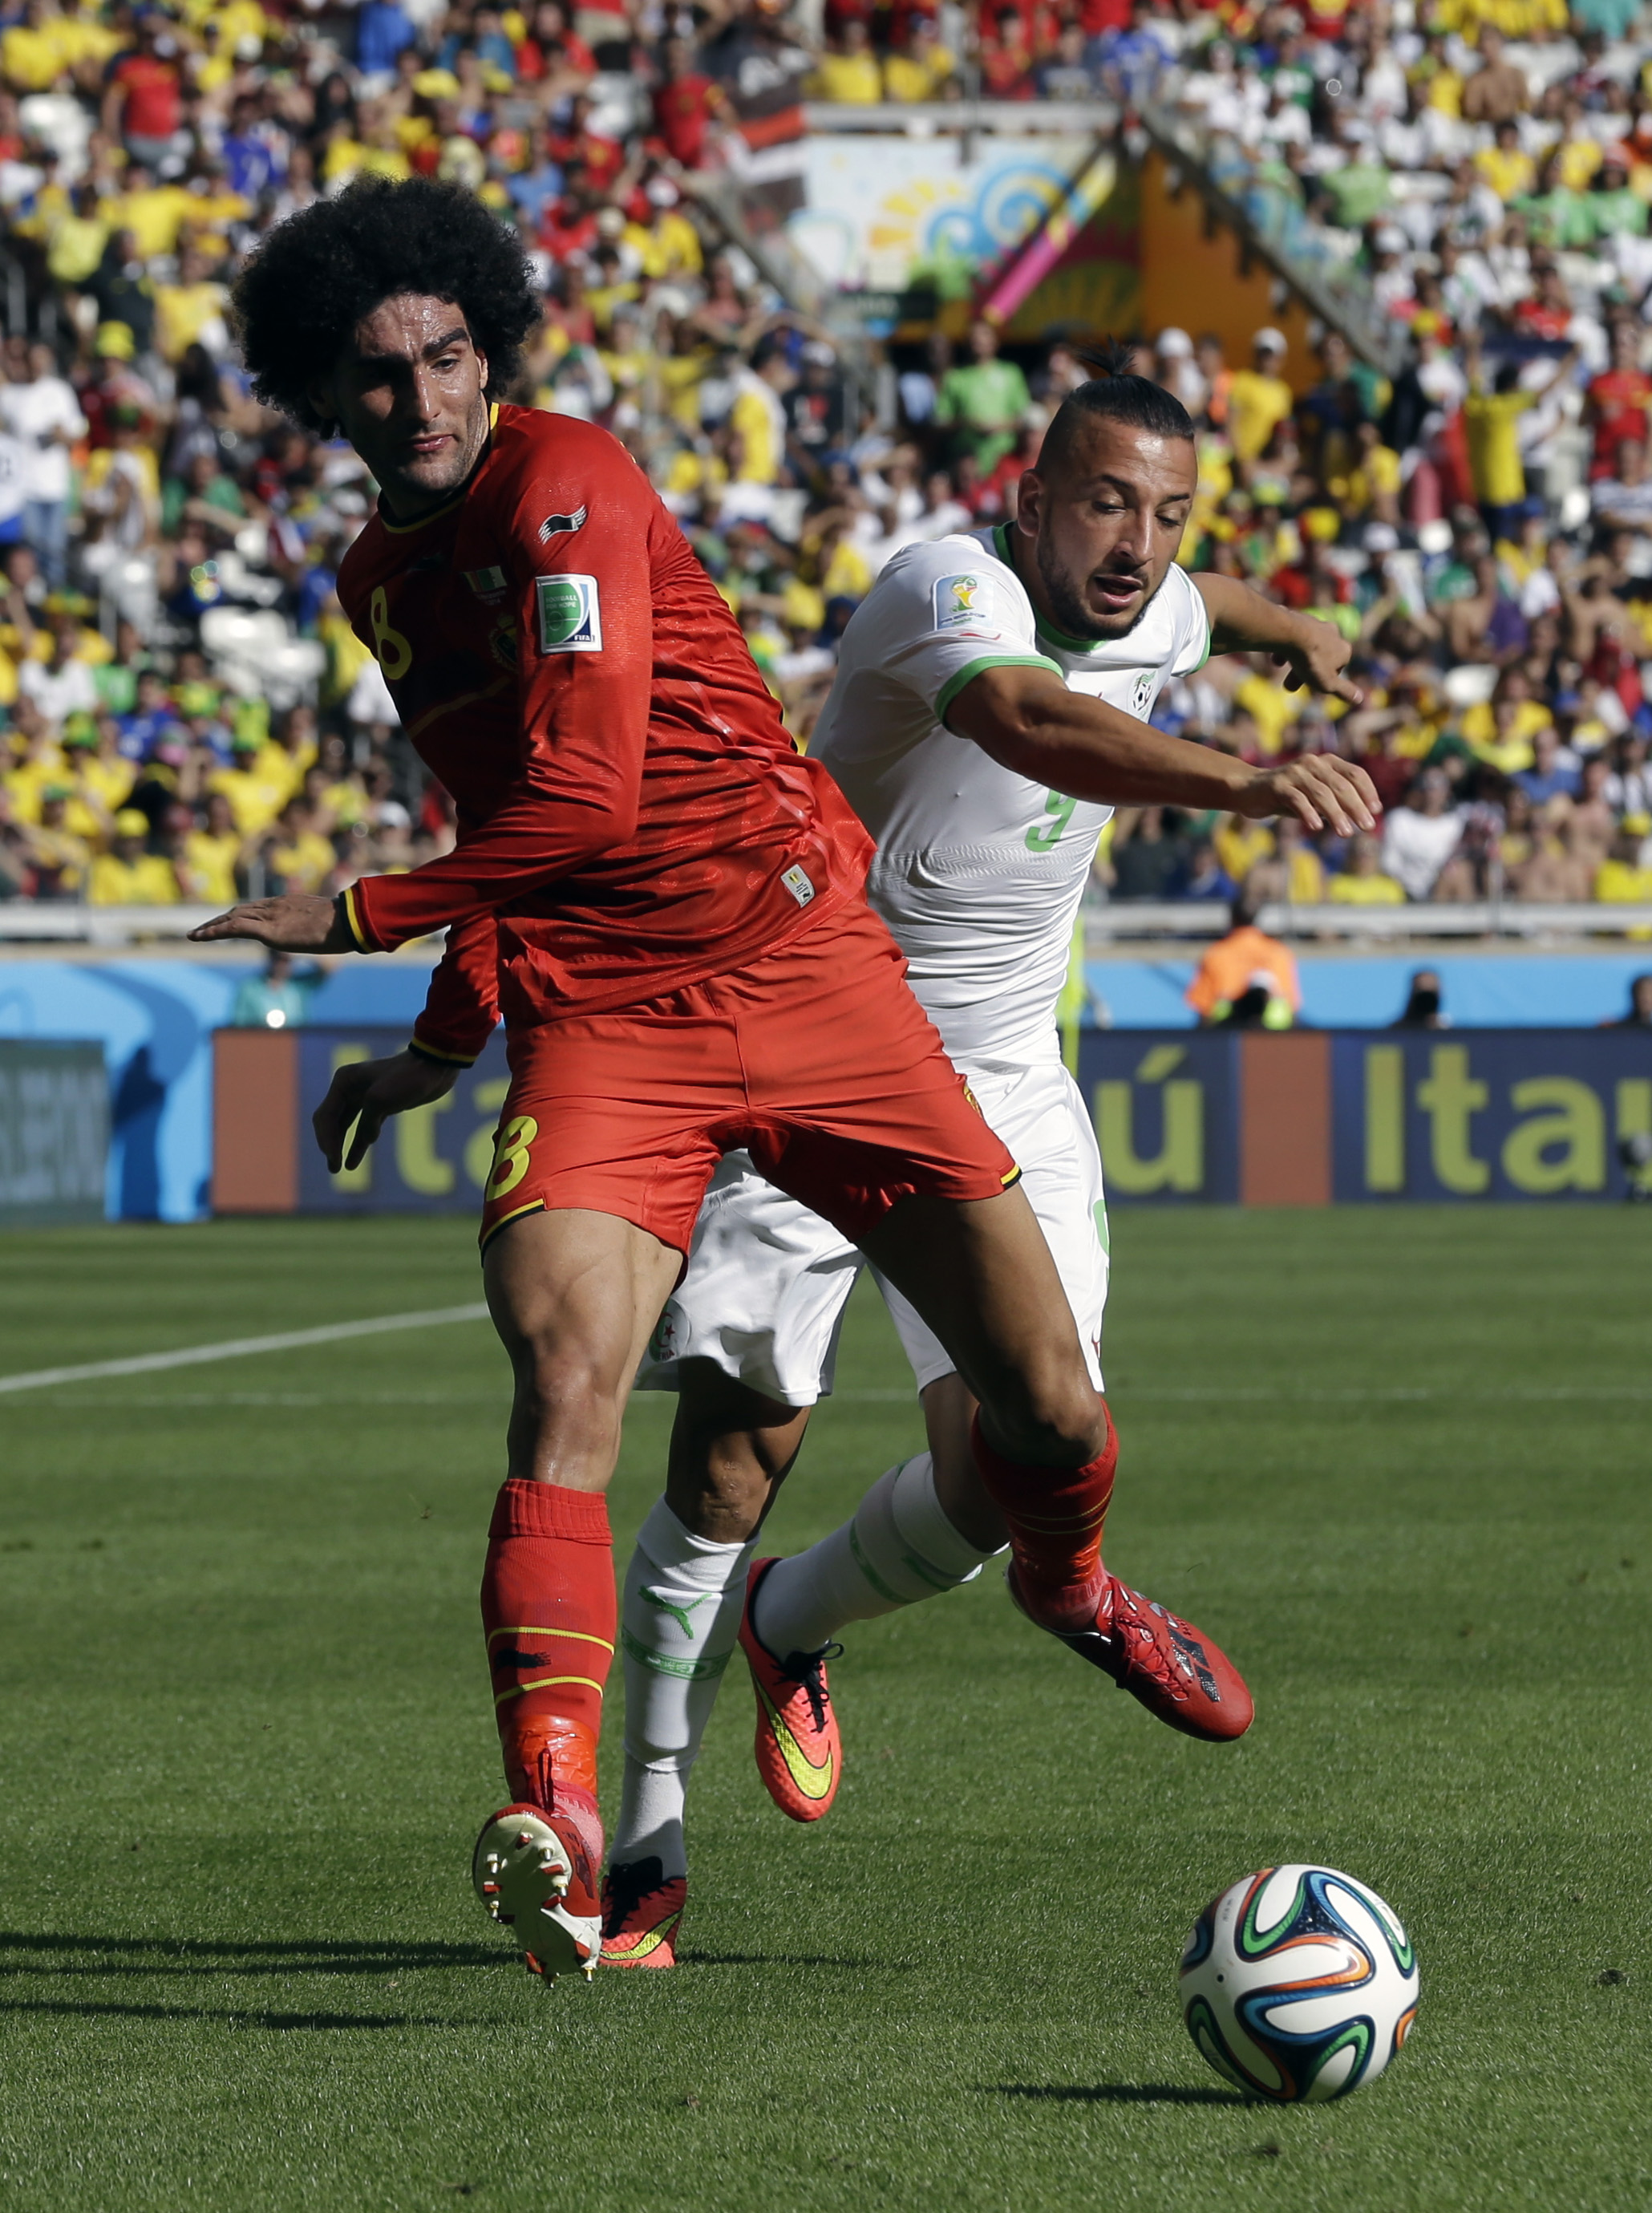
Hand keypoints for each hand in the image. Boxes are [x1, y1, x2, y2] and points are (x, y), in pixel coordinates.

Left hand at [188, 893, 352, 952]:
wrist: (348, 922)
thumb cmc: (348, 925)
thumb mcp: (333, 925)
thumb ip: (326, 927)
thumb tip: (340, 935)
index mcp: (289, 904)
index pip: (257, 907)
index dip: (240, 914)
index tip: (229, 920)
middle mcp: (275, 907)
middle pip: (240, 910)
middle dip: (220, 919)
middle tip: (203, 928)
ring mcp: (271, 917)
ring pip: (232, 918)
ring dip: (211, 926)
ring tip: (194, 934)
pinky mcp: (268, 931)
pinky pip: (234, 929)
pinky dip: (214, 932)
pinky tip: (199, 937)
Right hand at [313, 1049, 460, 1173]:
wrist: (435, 1066)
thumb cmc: (406, 1077)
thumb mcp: (380, 1101)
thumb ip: (367, 1124)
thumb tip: (366, 1141)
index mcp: (343, 1082)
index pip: (326, 1116)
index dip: (327, 1139)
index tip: (334, 1159)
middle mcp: (349, 1088)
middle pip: (331, 1121)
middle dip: (330, 1144)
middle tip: (334, 1168)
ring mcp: (364, 1097)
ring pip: (345, 1126)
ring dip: (340, 1146)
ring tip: (336, 1169)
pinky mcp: (381, 1106)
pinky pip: (363, 1128)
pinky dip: (358, 1144)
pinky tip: (352, 1163)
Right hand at [1238, 755, 1381, 837]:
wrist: (1249, 790)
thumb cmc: (1288, 796)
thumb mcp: (1315, 797)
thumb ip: (1334, 803)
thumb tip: (1362, 818)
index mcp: (1326, 762)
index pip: (1355, 774)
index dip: (1368, 792)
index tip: (1375, 811)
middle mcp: (1313, 763)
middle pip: (1341, 785)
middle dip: (1356, 807)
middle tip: (1367, 827)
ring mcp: (1294, 772)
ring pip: (1321, 793)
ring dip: (1336, 814)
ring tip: (1346, 833)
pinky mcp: (1277, 784)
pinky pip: (1297, 799)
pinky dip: (1308, 813)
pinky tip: (1316, 827)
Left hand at [1271, 614, 1363, 705]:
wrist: (1291, 634)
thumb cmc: (1311, 660)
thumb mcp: (1328, 683)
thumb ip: (1344, 691)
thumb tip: (1360, 699)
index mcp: (1344, 649)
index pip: (1337, 669)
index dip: (1323, 680)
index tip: (1310, 686)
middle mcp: (1333, 634)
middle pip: (1318, 658)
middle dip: (1303, 673)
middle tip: (1288, 686)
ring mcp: (1316, 624)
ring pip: (1305, 647)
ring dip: (1293, 660)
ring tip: (1278, 667)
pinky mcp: (1299, 618)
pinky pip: (1292, 637)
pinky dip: (1285, 647)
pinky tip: (1276, 656)